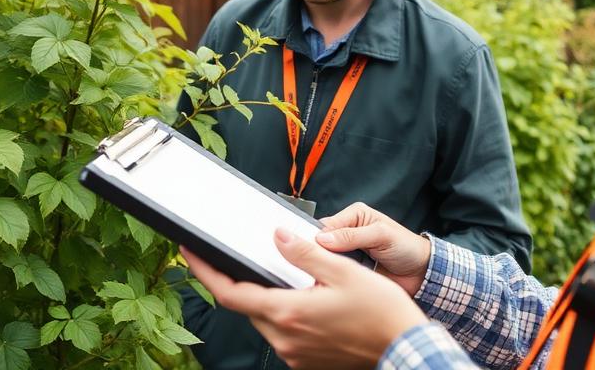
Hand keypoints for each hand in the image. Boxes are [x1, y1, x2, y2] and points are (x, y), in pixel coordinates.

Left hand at [182, 227, 427, 368]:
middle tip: (241, 257)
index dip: (205, 272)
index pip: (230, 293)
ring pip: (266, 321)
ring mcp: (295, 355)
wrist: (404, 349)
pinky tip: (306, 301)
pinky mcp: (307, 363)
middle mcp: (285, 339)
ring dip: (267, 299)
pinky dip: (285, 315)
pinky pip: (284, 335)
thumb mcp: (343, 271)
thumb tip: (278, 236)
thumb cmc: (380, 312)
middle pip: (247, 306)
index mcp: (288, 313)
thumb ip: (306, 253)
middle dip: (241, 282)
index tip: (189, 253)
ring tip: (286, 277)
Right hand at [315, 202, 430, 295]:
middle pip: (320, 242)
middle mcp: (347, 232)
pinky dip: (329, 277)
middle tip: (313, 266)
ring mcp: (347, 253)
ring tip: (318, 277)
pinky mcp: (349, 270)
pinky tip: (326, 284)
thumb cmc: (406, 247)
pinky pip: (332, 273)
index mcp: (354, 215)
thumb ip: (353, 236)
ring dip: (322, 267)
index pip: (325, 225)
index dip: (316, 239)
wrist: (421, 273)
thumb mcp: (382, 236)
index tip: (309, 252)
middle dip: (317, 254)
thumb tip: (323, 239)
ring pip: (324, 259)